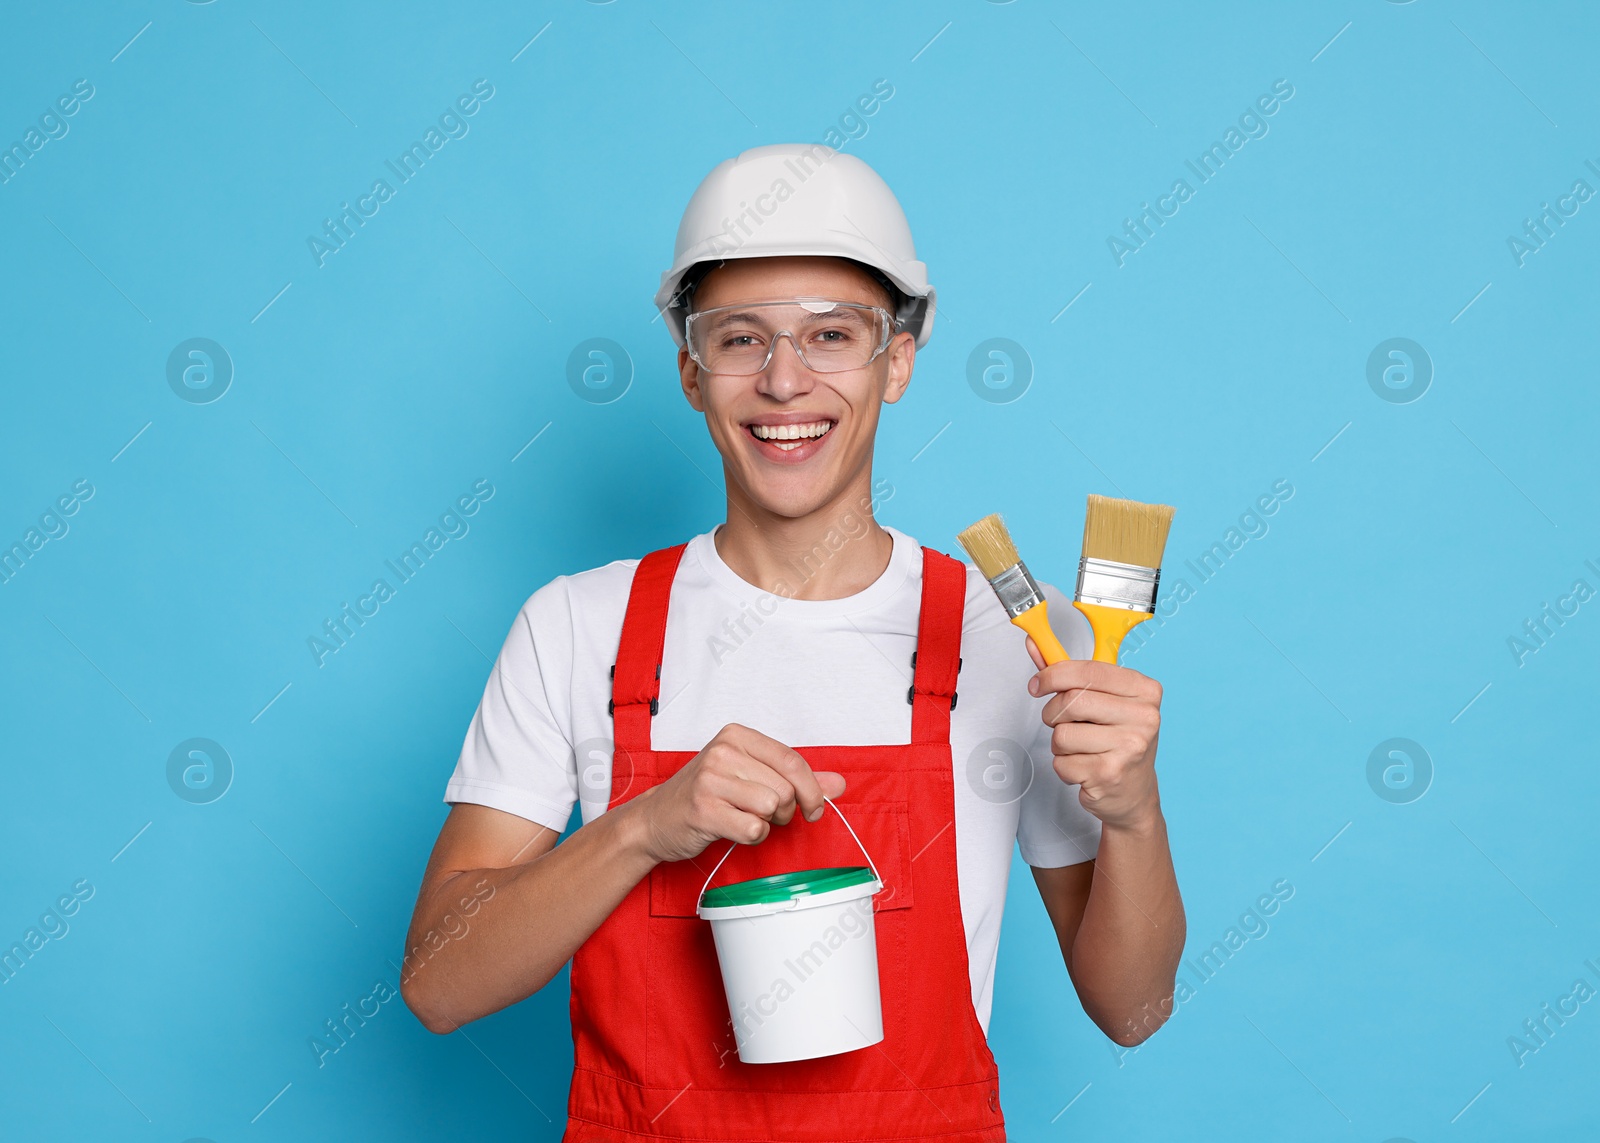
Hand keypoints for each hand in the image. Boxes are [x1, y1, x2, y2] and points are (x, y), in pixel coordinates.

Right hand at [634, 723, 845, 863]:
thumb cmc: (706, 795)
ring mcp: (710, 781)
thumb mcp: (751, 776)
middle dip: (786, 810)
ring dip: (768, 822)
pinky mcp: (703, 810)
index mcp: (736, 735)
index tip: (814, 807)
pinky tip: (734, 829)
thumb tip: (838, 784)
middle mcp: (723, 752)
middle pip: (785, 787)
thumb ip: (796, 779)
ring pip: (772, 806)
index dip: (812, 789)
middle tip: (768, 815)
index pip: (793, 760)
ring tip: (747, 818)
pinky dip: (752, 836)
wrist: (656, 819)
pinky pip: (754, 828)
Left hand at [1025, 638, 1163, 832]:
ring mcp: (1129, 747)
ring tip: (1079, 748)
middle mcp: (1144, 717)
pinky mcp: (1110, 774)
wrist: (1134, 794)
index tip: (1038, 684)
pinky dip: (1063, 765)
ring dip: (1059, 743)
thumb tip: (1035, 645)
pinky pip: (1062, 762)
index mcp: (1144, 690)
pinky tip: (1084, 768)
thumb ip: (1068, 674)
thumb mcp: (1104, 701)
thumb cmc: (1116, 741)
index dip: (1054, 675)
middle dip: (1053, 713)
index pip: (1089, 671)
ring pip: (1062, 734)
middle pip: (1072, 701)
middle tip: (1059, 721)